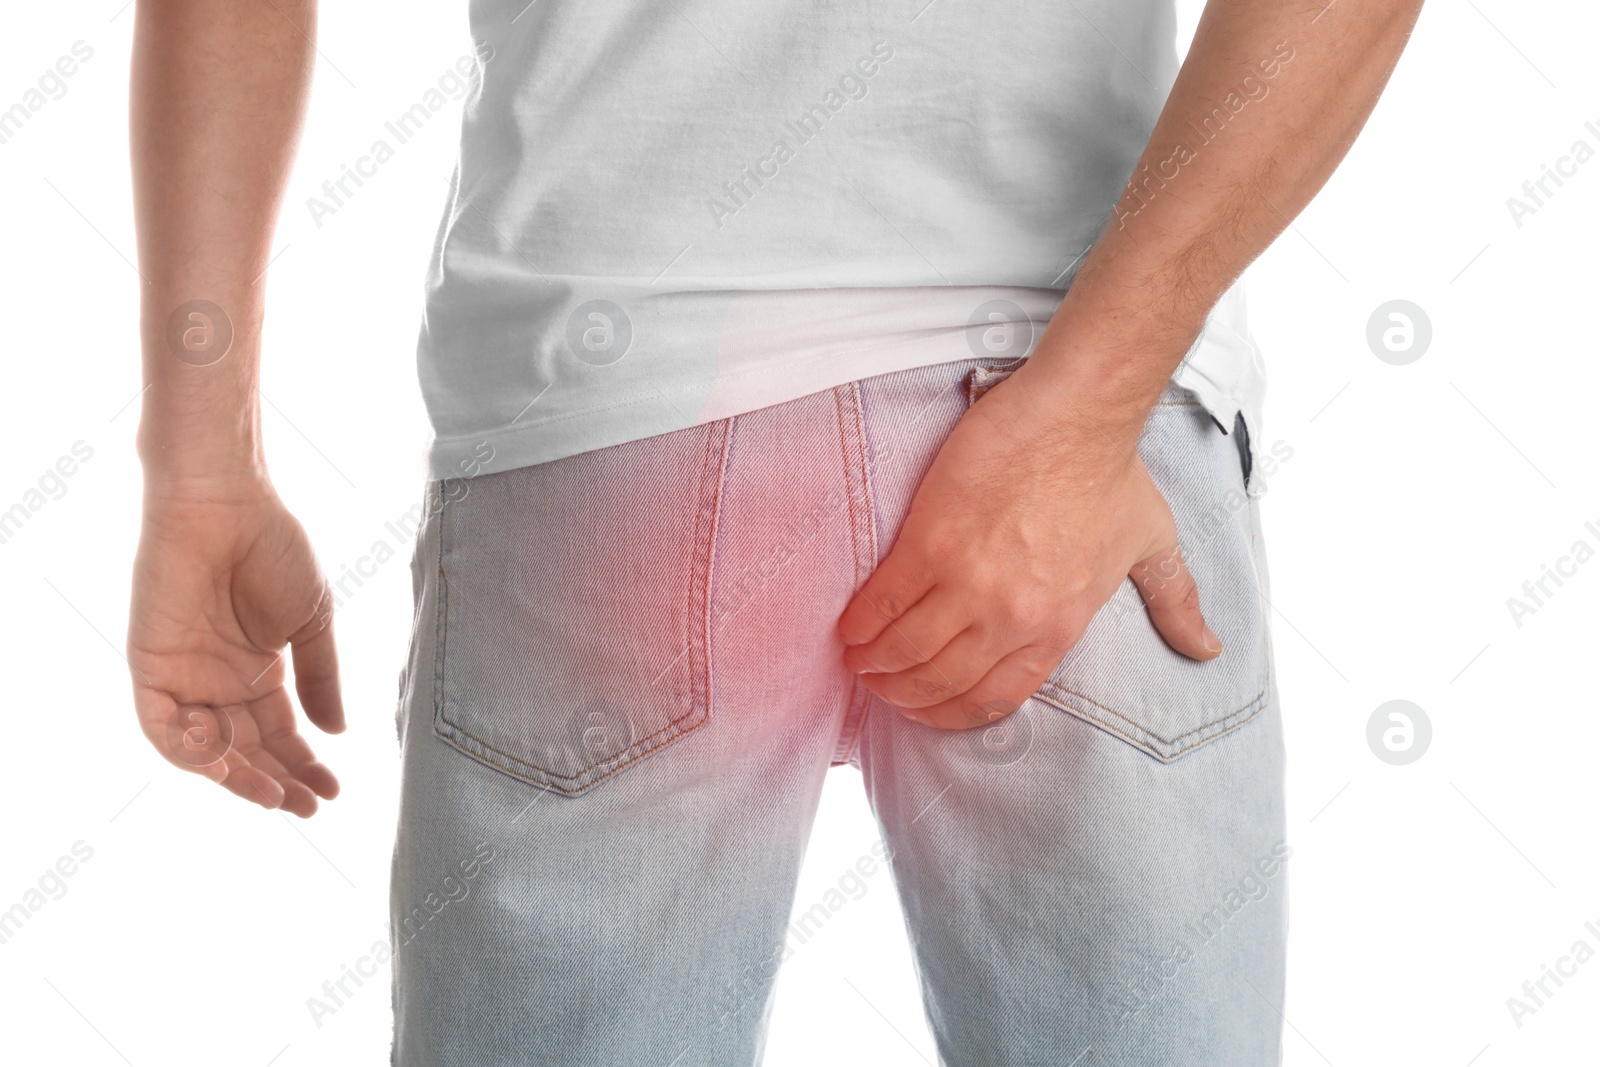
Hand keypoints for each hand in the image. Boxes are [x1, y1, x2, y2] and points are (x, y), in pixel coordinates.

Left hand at [128, 480, 343, 814]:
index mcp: (260, 671)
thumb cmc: (274, 549)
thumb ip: (321, 679)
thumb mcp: (312, 623)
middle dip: (276, 780)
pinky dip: (188, 750)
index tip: (332, 789)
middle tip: (307, 805)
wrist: (227, 503)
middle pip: (246, 749)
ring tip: (275, 795)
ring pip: (204, 748)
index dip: (304, 764)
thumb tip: (337, 732)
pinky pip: (161, 725)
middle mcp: (220, 681)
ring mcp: (186, 675)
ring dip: (236, 777)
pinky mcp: (152, 664)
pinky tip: (225, 764)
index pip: (280, 734)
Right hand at [837, 361, 1219, 729]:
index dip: (950, 712)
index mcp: (1059, 626)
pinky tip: (849, 629)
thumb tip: (1208, 650)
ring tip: (859, 658)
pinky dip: (860, 624)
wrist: (1076, 414)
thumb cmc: (1111, 471)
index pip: (994, 697)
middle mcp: (1013, 617)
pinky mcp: (930, 544)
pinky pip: (883, 604)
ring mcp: (969, 583)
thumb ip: (1176, 602)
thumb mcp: (1152, 545)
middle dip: (903, 693)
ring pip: (905, 650)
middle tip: (880, 684)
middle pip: (941, 681)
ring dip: (874, 664)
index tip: (925, 705)